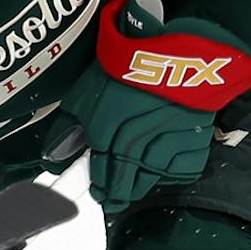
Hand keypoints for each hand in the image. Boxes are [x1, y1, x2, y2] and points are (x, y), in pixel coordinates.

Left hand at [61, 0, 250, 212]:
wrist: (181, 49)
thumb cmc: (131, 66)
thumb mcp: (89, 89)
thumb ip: (69, 124)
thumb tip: (55, 154)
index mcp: (109, 122)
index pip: (98, 165)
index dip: (96, 183)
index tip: (94, 193)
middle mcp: (138, 135)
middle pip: (123, 177)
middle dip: (114, 192)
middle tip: (109, 200)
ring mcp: (168, 138)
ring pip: (150, 176)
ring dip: (138, 187)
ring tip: (129, 191)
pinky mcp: (195, 137)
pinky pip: (181, 170)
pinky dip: (170, 175)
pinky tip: (159, 174)